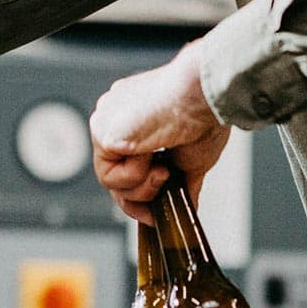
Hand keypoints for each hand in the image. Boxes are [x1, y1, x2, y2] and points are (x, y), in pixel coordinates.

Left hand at [89, 40, 231, 221]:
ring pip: (110, 182)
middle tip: (165, 188)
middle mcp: (114, 117)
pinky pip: (110, 177)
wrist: (203, 95)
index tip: (155, 211)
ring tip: (164, 168)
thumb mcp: (194, 158)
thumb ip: (182, 181)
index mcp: (134, 117)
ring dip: (142, 186)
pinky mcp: (102, 133)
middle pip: (114, 175)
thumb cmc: (204, 114)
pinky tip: (152, 152)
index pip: (124, 162)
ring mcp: (105, 123)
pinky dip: (137, 175)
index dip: (140, 191)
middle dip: (141, 196)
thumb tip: (188, 205)